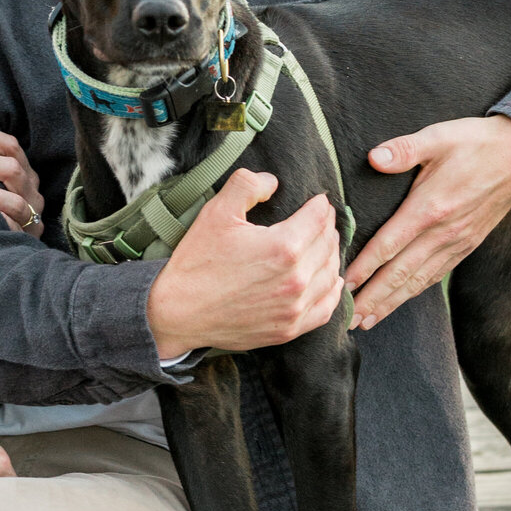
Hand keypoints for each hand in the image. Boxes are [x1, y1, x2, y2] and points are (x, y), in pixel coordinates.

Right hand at [146, 167, 345, 359]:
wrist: (178, 313)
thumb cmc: (197, 262)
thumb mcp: (216, 212)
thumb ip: (247, 185)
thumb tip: (273, 181)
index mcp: (283, 247)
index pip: (319, 218)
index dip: (321, 205)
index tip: (318, 201)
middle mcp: (296, 279)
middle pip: (328, 244)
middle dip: (327, 227)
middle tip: (321, 220)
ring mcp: (295, 307)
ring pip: (331, 273)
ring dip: (331, 255)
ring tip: (323, 245)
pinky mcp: (290, 329)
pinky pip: (327, 308)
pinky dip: (331, 291)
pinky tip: (327, 280)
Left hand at [346, 115, 510, 330]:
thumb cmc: (476, 143)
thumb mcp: (439, 137)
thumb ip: (404, 149)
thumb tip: (374, 157)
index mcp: (430, 207)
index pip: (389, 245)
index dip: (365, 268)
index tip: (343, 285)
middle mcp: (443, 232)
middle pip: (400, 273)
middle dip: (373, 298)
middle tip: (348, 320)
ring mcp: (457, 242)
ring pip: (417, 280)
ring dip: (391, 302)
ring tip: (367, 321)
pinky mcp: (467, 245)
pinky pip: (436, 275)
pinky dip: (414, 291)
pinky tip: (400, 301)